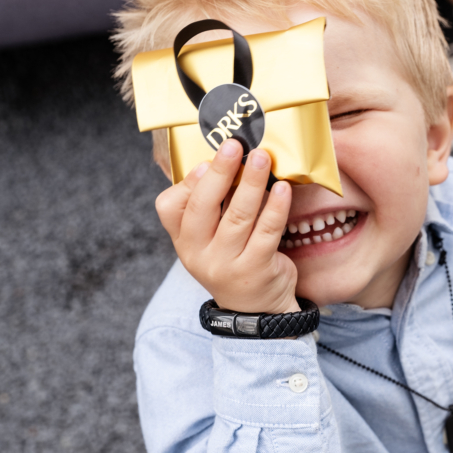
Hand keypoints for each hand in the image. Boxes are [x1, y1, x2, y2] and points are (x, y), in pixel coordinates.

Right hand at [155, 139, 299, 314]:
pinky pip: (267, 231)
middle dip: (221, 172)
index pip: (169, 208)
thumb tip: (220, 161)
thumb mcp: (210, 238)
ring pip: (238, 215)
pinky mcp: (255, 269)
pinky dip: (276, 207)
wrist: (256, 308)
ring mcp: (226, 264)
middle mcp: (198, 254)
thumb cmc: (234, 259)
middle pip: (204, 206)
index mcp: (183, 240)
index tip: (207, 161)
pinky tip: (283, 188)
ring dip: (252, 182)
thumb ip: (210, 205)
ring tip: (263, 158)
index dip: (188, 182)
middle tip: (235, 145)